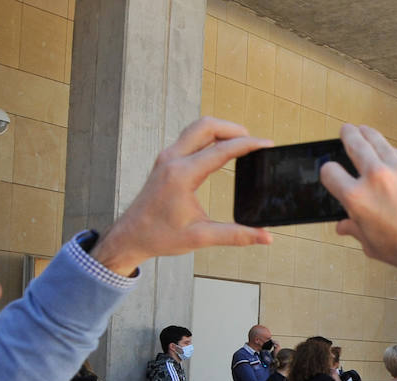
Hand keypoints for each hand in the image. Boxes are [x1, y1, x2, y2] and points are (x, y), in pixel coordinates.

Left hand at [90, 118, 273, 275]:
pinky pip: (189, 138)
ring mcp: (167, 158)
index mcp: (182, 175)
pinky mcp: (165, 161)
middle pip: (206, 126)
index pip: (221, 150)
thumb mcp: (201, 238)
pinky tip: (219, 149)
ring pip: (196, 129)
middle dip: (233, 128)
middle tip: (253, 140)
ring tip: (240, 141)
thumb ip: (236, 235)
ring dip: (220, 130)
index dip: (248, 145)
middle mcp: (172, 160)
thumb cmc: (159, 236)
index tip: (266, 144)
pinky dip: (208, 137)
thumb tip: (264, 237)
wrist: (130, 236)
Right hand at [319, 124, 396, 269]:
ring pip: (378, 141)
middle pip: (355, 144)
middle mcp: (375, 178)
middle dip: (347, 135)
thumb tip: (343, 226)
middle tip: (346, 130)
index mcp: (357, 198)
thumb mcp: (372, 244)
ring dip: (368, 134)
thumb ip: (355, 229)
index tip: (332, 172)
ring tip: (365, 130)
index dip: (328, 172)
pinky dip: (392, 151)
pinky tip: (391, 153)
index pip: (330, 172)